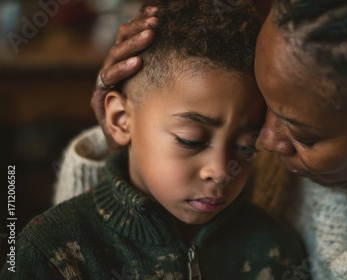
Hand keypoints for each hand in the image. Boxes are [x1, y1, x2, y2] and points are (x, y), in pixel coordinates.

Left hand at [92, 6, 157, 151]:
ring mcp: (115, 60)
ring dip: (138, 28)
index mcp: (102, 92)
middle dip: (133, 42)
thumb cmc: (121, 131)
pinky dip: (141, 22)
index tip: (138, 63)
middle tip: (151, 33)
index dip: (122, 68)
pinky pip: (130, 33)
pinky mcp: (125, 54)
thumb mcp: (117, 136)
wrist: (117, 120)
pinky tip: (155, 13)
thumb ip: (118, 135)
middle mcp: (106, 72)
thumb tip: (122, 139)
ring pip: (121, 39)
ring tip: (155, 21)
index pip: (108, 75)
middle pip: (115, 52)